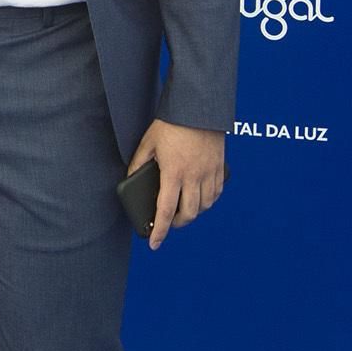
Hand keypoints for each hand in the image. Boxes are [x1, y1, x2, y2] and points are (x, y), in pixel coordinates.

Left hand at [127, 119, 224, 250]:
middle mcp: (194, 176)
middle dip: (177, 224)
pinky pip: (217, 193)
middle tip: (168, 223)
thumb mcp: (148, 142)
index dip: (160, 230)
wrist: (199, 107)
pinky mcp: (220, 167)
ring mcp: (209, 172)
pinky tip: (200, 198)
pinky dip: (208, 201)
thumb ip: (138, 163)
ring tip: (183, 211)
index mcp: (174, 172)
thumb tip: (131, 179)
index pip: (166, 210)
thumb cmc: (171, 124)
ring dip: (193, 213)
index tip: (154, 243)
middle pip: (189, 213)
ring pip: (205, 206)